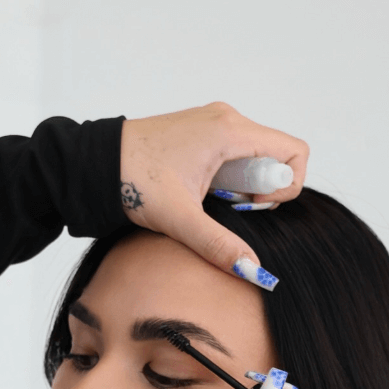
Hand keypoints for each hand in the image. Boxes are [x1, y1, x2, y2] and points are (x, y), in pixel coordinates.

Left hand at [119, 102, 308, 281]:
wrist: (94, 165)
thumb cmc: (132, 182)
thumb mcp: (179, 219)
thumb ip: (218, 246)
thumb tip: (252, 270)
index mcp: (230, 130)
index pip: (294, 152)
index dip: (285, 187)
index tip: (253, 208)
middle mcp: (227, 118)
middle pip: (274, 155)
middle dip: (260, 189)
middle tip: (224, 208)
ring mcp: (212, 122)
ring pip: (252, 155)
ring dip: (241, 184)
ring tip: (206, 202)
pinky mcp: (198, 131)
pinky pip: (231, 152)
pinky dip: (225, 176)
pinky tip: (196, 193)